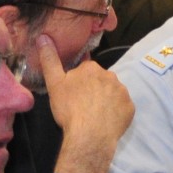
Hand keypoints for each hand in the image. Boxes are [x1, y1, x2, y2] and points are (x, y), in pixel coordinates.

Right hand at [36, 38, 132, 155]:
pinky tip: (106, 121)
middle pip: (100, 80)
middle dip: (92, 89)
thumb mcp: (54, 84)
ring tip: (94, 115)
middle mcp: (110, 75)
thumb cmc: (70, 109)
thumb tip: (43, 36)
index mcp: (91, 68)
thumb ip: (49, 60)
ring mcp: (122, 91)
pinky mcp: (130, 107)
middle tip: (82, 105)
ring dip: (105, 99)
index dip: (77, 82)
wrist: (89, 136)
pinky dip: (115, 111)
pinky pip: (122, 106)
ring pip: (112, 92)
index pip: (84, 70)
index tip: (72, 94)